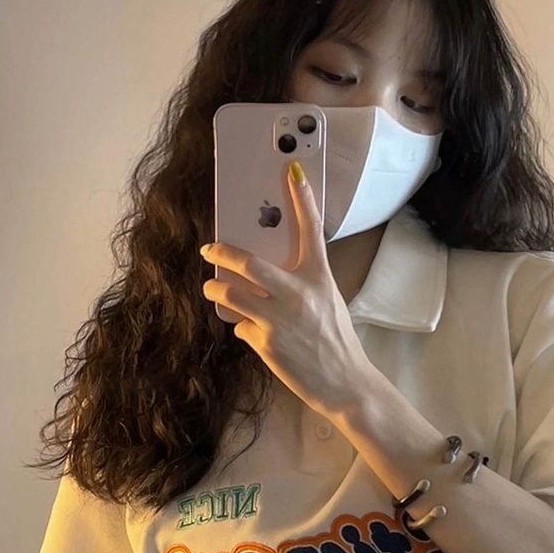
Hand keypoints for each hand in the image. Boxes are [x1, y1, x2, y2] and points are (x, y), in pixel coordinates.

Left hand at [199, 161, 372, 419]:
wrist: (344, 382)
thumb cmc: (336, 341)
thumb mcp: (327, 302)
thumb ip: (300, 285)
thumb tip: (263, 278)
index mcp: (318, 278)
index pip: (310, 230)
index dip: (302, 198)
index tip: (291, 170)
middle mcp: (298, 294)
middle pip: (248, 262)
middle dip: (221, 252)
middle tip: (208, 249)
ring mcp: (279, 319)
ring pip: (231, 294)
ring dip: (215, 289)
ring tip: (212, 289)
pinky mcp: (266, 343)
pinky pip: (241, 326)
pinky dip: (241, 327)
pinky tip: (249, 331)